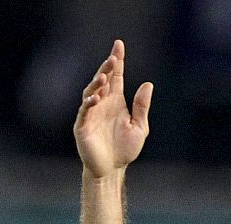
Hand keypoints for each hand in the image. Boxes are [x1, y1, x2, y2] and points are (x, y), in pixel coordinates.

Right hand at [74, 40, 152, 178]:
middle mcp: (102, 103)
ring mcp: (91, 113)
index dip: (117, 61)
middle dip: (107, 67)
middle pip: (103, 80)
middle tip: (113, 56)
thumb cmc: (124, 149)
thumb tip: (148, 84)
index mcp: (116, 102)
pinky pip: (85, 110)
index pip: (116, 77)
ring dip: (97, 83)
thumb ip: (142, 106)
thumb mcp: (139, 127)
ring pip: (92, 91)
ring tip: (104, 75)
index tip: (119, 45)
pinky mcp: (82, 125)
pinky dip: (89, 102)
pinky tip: (96, 97)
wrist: (112, 170)